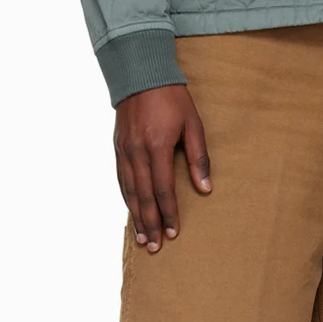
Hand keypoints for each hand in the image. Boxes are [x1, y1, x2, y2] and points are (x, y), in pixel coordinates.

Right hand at [114, 85, 211, 250]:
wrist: (141, 74)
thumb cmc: (173, 98)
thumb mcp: (193, 124)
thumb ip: (199, 157)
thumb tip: (205, 189)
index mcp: (157, 146)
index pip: (162, 189)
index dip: (169, 213)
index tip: (173, 233)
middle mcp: (136, 151)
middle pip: (143, 196)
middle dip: (150, 224)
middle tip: (155, 247)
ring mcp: (124, 150)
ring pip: (128, 191)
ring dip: (135, 217)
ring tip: (142, 239)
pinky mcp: (117, 147)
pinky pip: (120, 179)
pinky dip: (126, 199)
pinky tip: (131, 212)